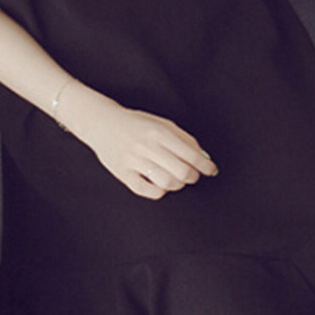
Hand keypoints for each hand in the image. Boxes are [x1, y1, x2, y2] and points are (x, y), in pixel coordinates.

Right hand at [59, 84, 218, 199]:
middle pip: (182, 171)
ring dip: (177, 185)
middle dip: (193, 177)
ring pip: (166, 183)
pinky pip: (146, 190)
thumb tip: (203, 157)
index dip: (206, 166)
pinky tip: (160, 185)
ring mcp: (134, 160)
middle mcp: (147, 146)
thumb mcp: (162, 123)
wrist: (103, 123)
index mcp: (160, 132)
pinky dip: (158, 191)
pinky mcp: (123, 173)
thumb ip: (184, 139)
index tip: (212, 170)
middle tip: (193, 175)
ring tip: (177, 180)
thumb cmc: (136, 124)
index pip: (191, 154)